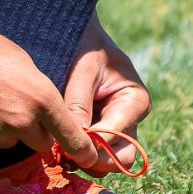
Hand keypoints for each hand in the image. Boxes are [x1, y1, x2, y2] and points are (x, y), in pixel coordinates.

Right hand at [0, 18, 95, 164]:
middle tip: (14, 108)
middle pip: (40, 143)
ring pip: (7, 143)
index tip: (90, 158)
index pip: (72, 136)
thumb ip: (38, 94)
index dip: (82, 149)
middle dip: (33, 132)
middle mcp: (20, 122)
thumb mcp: (23, 62)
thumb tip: (44, 114)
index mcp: (41, 99)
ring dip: (1, 130)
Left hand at [62, 15, 150, 173]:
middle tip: (64, 155)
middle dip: (94, 160)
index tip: (66, 140)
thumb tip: (78, 138)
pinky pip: (93, 150)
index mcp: (135, 101)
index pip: (118, 137)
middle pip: (121, 158)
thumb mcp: (82, 70)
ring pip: (108, 160)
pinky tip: (57, 145)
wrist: (75, 34)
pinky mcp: (99, 129)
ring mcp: (116, 126)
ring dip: (85, 160)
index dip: (93, 144)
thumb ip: (79, 103)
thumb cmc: (82, 46)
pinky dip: (78, 152)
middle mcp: (130, 118)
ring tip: (58, 150)